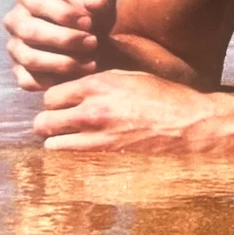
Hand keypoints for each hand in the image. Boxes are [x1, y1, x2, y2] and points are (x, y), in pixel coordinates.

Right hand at [3, 0, 116, 90]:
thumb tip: (94, 2)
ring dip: (63, 62)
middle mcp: (15, 20)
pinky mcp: (19, 72)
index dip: (63, 13)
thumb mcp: (102, 3)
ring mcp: (15, 47)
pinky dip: (55, 81)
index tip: (89, 22)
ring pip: (30, 58)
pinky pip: (29, 81)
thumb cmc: (92, 17)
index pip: (36, 1)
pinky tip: (79, 76)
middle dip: (65, 39)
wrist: (93, 43)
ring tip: (92, 62)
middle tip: (93, 43)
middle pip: (30, 31)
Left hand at [33, 70, 228, 151]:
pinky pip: (70, 158)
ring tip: (70, 138)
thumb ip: (98, 82)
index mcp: (97, 85)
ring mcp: (97, 137)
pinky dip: (71, 154)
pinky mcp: (105, 156)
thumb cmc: (164, 97)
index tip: (64, 104)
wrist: (189, 124)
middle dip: (49, 122)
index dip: (56, 101)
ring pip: (51, 143)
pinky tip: (83, 149)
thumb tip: (75, 88)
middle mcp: (92, 110)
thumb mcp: (130, 77)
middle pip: (44, 121)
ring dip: (57, 140)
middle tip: (61, 123)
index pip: (50, 96)